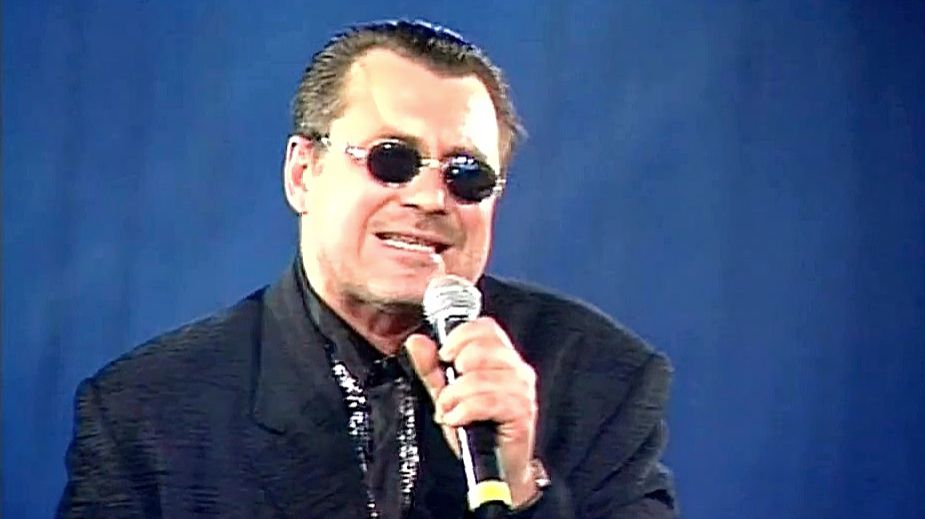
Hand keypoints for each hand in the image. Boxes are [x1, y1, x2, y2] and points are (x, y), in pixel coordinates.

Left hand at [404, 317, 538, 506]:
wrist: (497, 471)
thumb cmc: (477, 431)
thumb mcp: (447, 395)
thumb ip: (431, 368)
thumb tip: (417, 342)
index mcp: (503, 359)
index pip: (485, 328)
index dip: (460, 336)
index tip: (444, 355)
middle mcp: (517, 370)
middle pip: (481, 347)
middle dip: (454, 369)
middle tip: (447, 391)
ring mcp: (522, 391)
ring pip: (480, 377)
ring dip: (454, 395)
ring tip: (448, 411)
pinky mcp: (522, 413)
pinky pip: (487, 401)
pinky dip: (465, 410)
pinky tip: (457, 419)